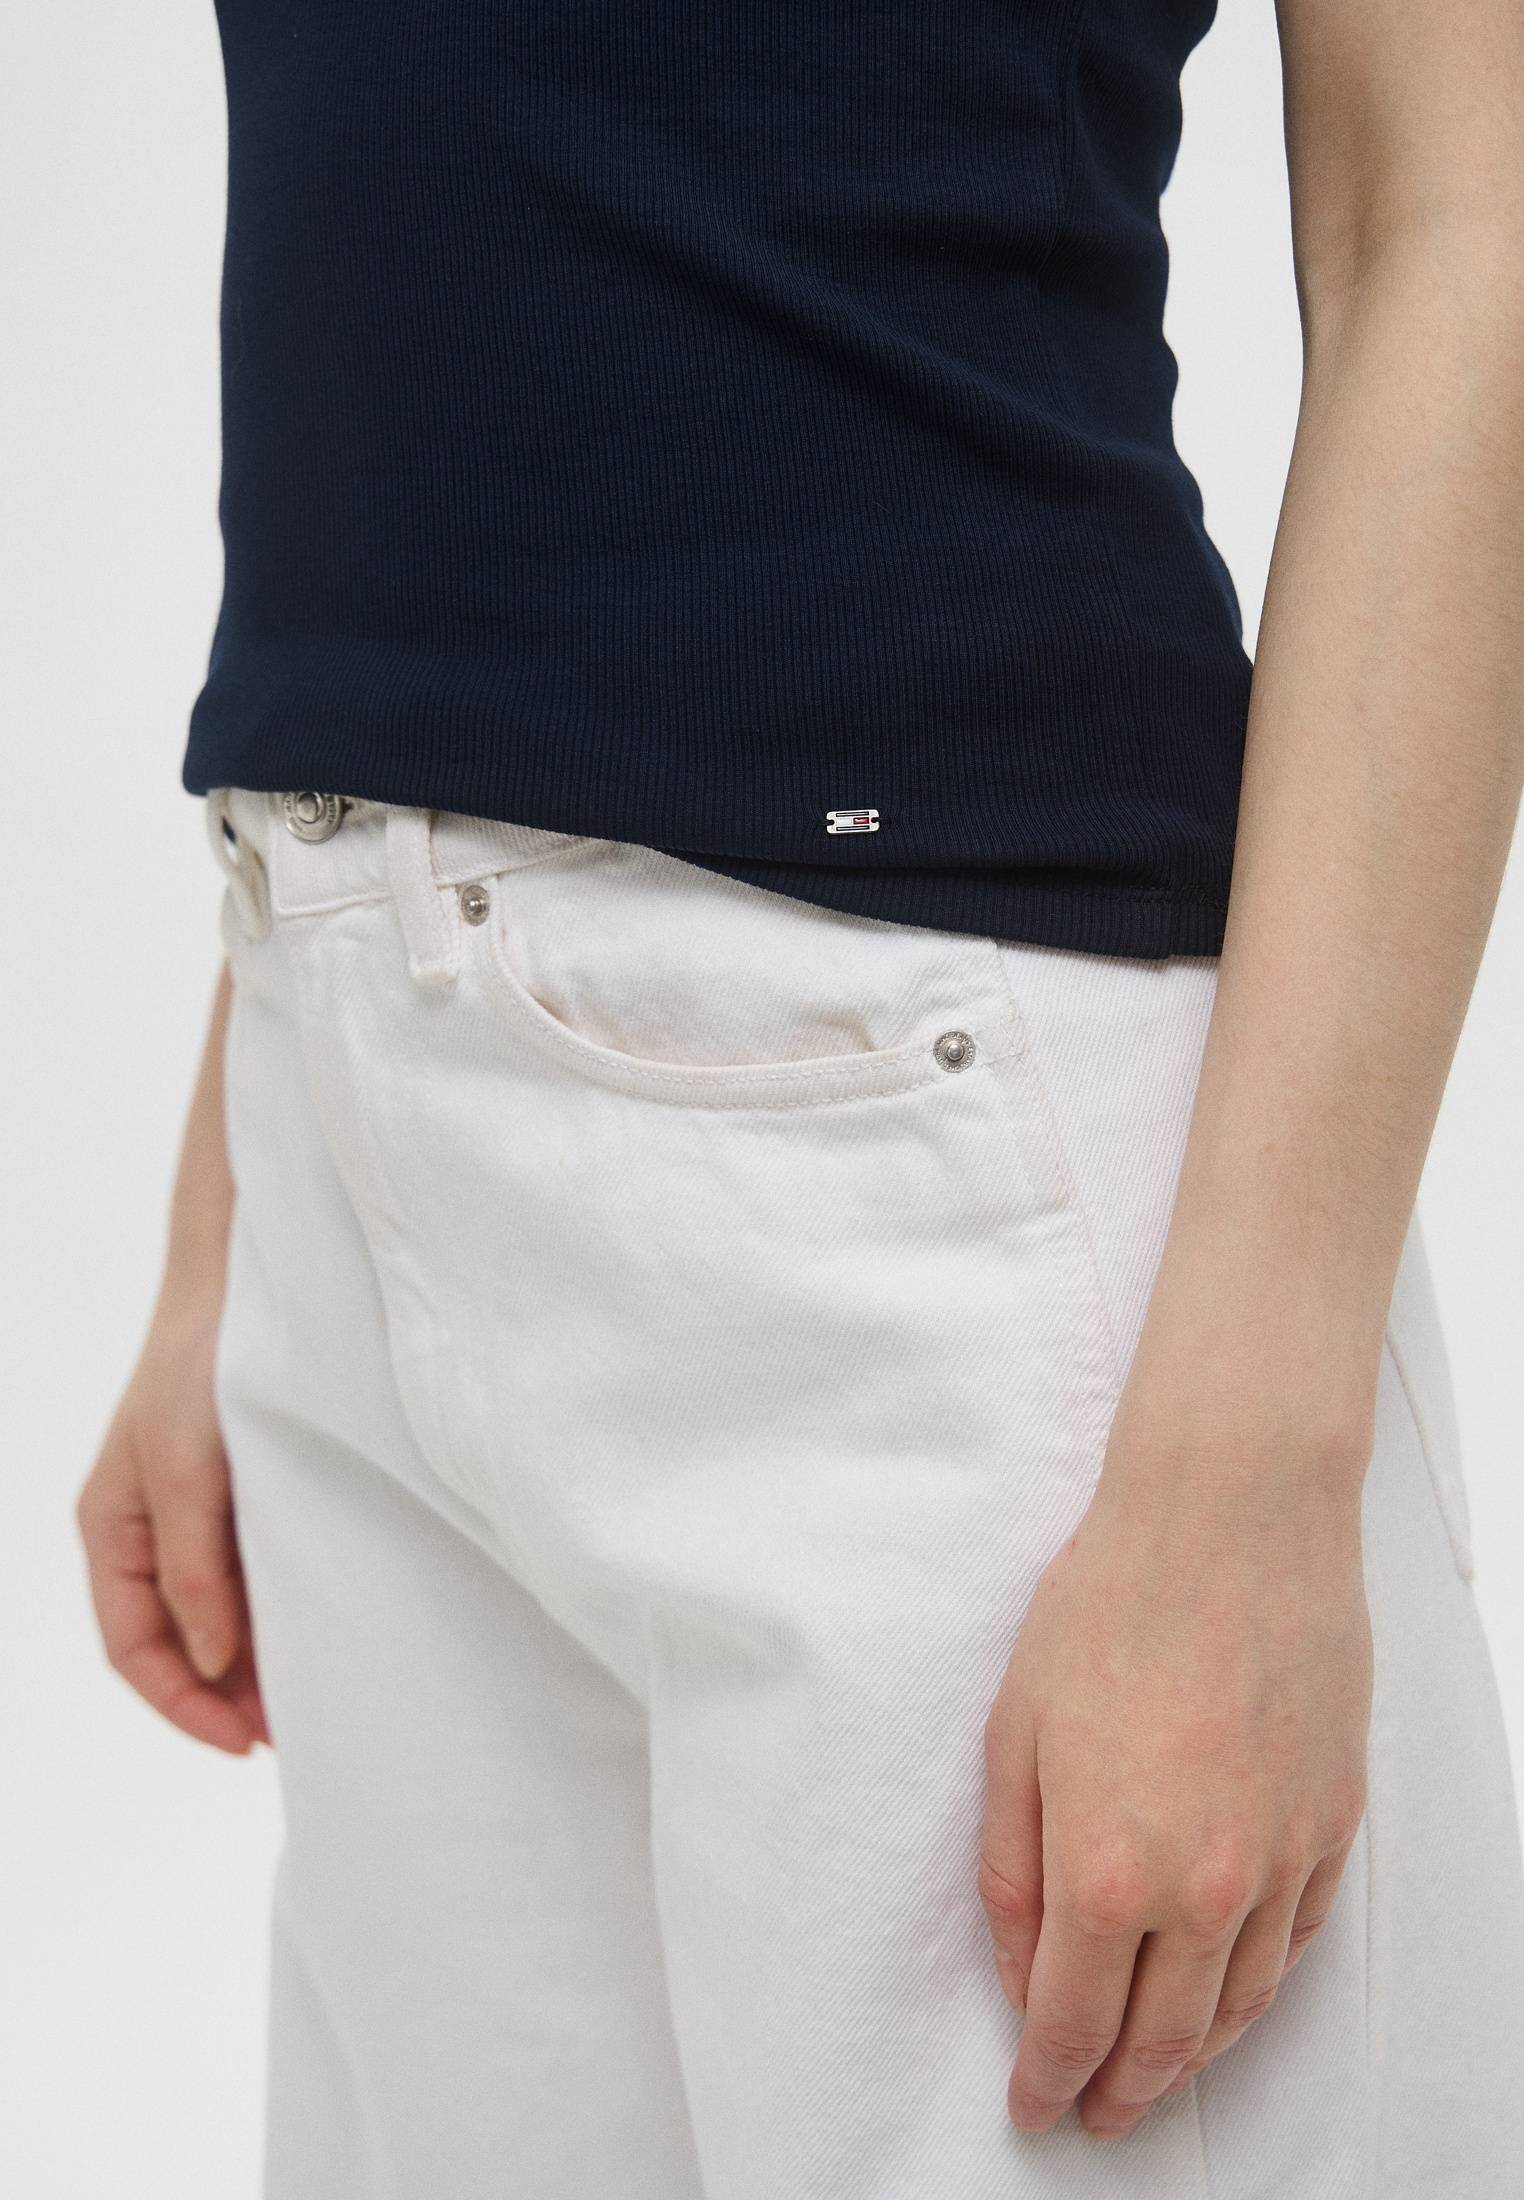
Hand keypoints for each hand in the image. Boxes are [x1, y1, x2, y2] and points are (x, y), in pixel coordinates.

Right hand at [77, 1289, 267, 1755]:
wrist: (246, 1282)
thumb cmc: (200, 1365)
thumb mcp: (188, 1470)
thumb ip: (193, 1567)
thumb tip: (207, 1663)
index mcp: (112, 1529)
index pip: (133, 1648)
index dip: (182, 1705)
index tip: (245, 1742)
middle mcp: (149, 1530)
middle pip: (177, 1641)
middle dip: (226, 1694)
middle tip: (295, 1731)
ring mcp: (196, 1513)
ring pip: (217, 1612)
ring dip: (255, 1658)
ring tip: (312, 1696)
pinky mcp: (243, 1493)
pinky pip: (251, 1572)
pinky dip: (276, 1609)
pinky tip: (318, 1628)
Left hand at [978, 1410, 1371, 2138]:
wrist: (1230, 1520)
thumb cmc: (1108, 1606)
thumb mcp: (1014, 1732)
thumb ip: (1012, 1867)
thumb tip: (1021, 1968)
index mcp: (1106, 1868)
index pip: (1072, 2022)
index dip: (1048, 2080)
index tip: (1034, 2110)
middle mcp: (1203, 1887)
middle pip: (1162, 2038)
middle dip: (1120, 2091)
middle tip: (1094, 2117)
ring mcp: (1279, 1860)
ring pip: (1239, 2006)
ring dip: (1192, 2057)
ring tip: (1156, 2076)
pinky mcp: (1331, 1824)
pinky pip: (1294, 1942)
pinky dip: (1255, 1989)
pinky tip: (1228, 1993)